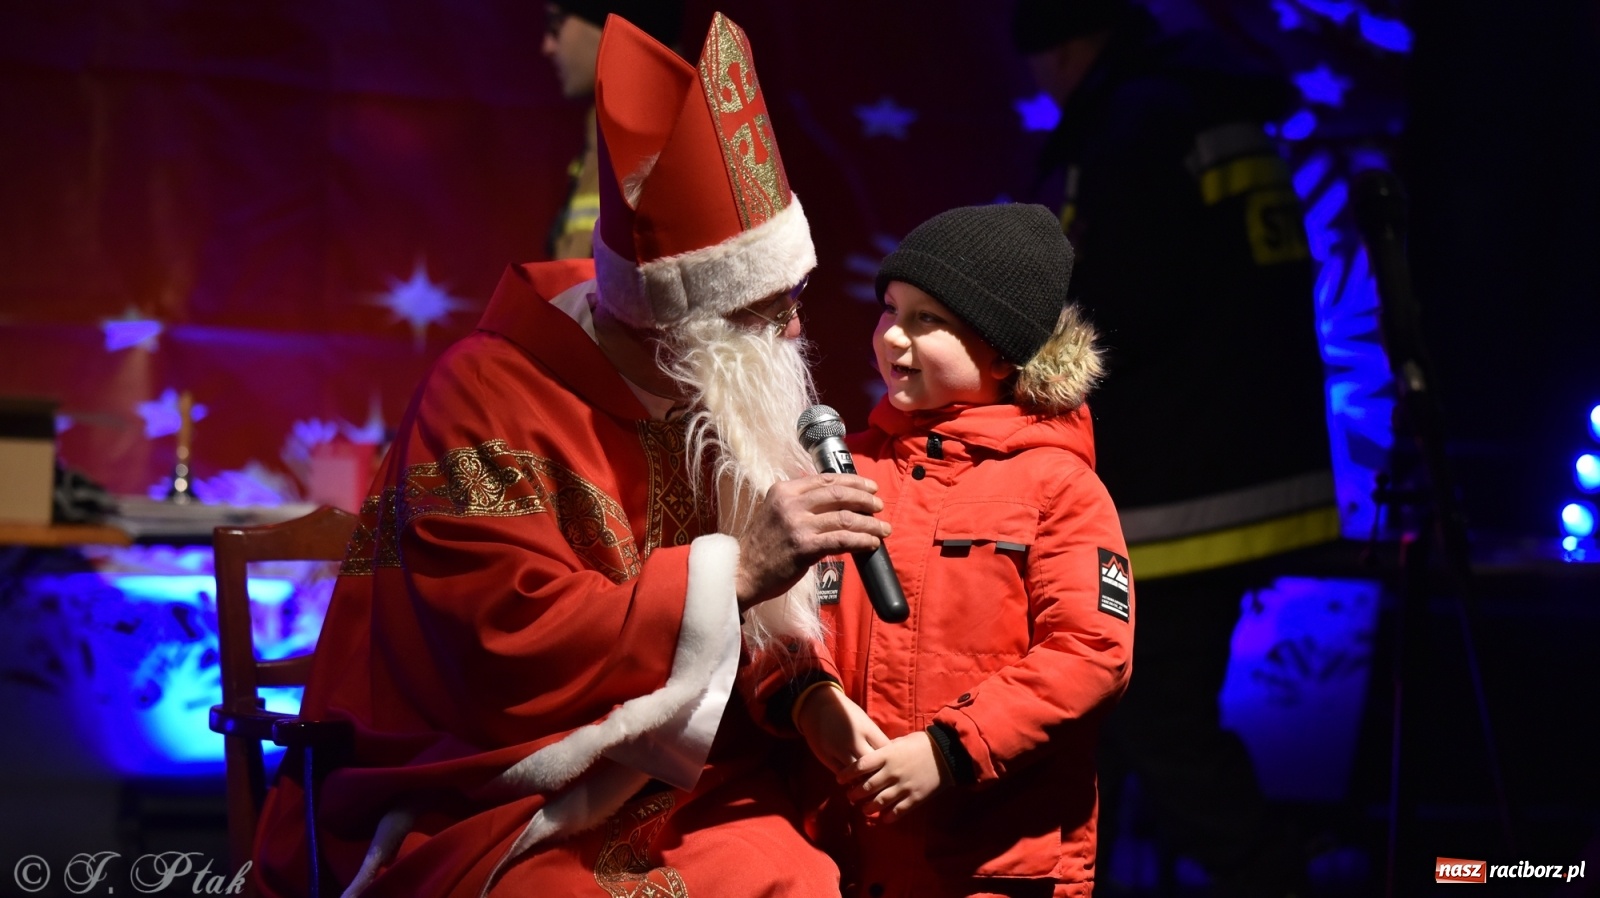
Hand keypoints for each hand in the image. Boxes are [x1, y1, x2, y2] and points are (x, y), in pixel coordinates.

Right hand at [735, 473, 888, 609]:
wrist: (743, 572)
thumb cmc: (762, 546)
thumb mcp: (775, 511)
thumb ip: (800, 502)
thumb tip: (836, 498)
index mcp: (784, 490)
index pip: (826, 479)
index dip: (853, 482)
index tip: (870, 487)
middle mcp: (791, 503)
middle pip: (839, 494)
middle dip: (865, 499)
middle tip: (880, 506)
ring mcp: (798, 525)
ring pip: (845, 517)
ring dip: (870, 523)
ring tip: (883, 528)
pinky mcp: (805, 548)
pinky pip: (842, 540)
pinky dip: (861, 540)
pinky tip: (871, 543)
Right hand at [794, 684, 889, 773]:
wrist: (817, 705)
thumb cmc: (845, 712)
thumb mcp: (864, 720)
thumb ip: (875, 737)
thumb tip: (888, 755)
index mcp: (866, 728)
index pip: (885, 749)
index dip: (891, 758)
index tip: (892, 764)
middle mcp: (854, 740)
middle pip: (873, 764)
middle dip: (879, 772)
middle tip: (883, 779)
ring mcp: (839, 749)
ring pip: (856, 772)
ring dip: (863, 779)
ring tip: (868, 784)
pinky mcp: (826, 756)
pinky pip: (841, 773)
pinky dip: (849, 779)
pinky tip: (853, 781)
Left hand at [841, 731, 950, 822]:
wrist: (947, 754)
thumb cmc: (922, 744)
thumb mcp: (900, 742)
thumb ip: (885, 750)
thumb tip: (871, 755)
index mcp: (887, 755)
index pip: (860, 766)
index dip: (847, 774)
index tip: (839, 779)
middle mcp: (892, 772)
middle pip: (866, 787)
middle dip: (854, 794)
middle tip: (850, 796)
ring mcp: (903, 786)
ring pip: (879, 802)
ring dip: (868, 808)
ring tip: (863, 809)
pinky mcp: (915, 798)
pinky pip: (897, 811)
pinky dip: (888, 817)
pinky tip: (883, 818)